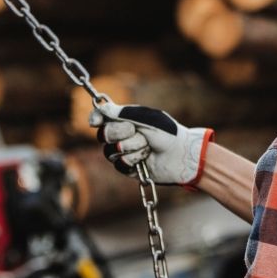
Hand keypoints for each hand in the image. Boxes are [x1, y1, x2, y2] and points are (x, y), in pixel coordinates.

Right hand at [89, 102, 213, 186]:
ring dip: (131, 147)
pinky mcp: (128, 168)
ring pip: (110, 151)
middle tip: (134, 130)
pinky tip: (146, 158)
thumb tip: (102, 109)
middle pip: (103, 134)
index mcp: (126, 119)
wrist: (181, 155)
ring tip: (147, 146)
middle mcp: (122, 136)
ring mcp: (124, 152)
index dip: (96, 118)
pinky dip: (134, 159)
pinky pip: (119, 164)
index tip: (95, 121)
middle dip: (119, 132)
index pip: (102, 117)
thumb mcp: (146, 118)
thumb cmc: (167, 133)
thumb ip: (123, 113)